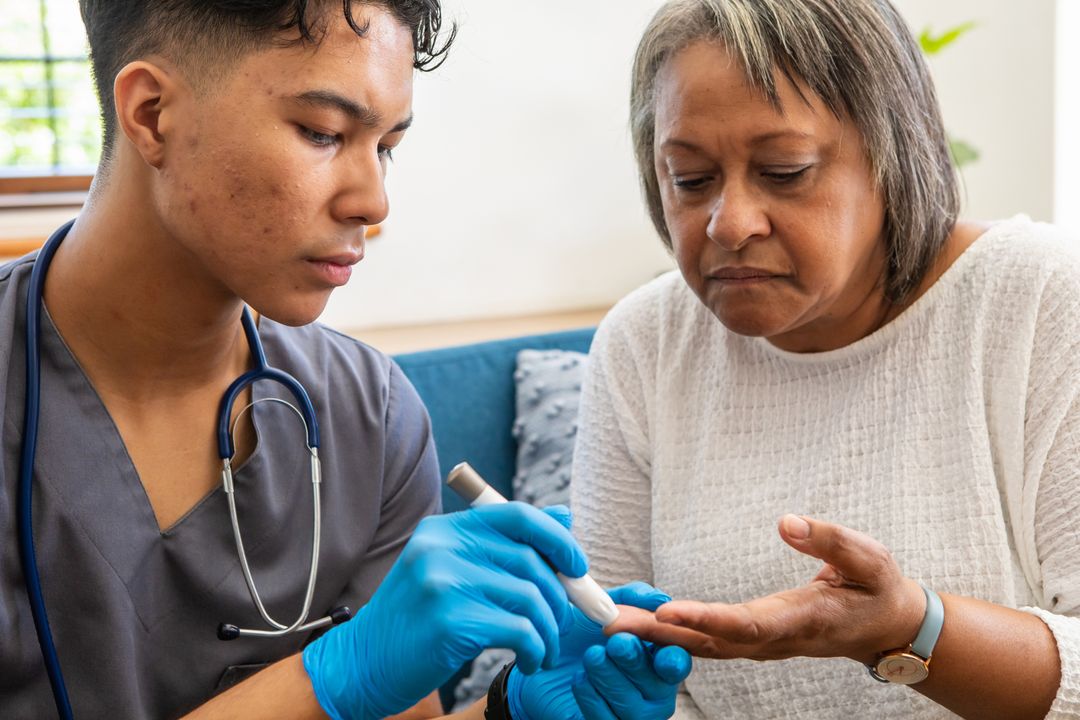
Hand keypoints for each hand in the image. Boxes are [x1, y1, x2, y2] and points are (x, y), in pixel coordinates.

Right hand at [302, 503, 586, 719]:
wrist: (359, 665)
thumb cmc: (414, 623)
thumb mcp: (451, 573)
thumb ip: (503, 546)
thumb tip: (565, 516)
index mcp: (444, 530)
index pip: (517, 515)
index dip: (557, 538)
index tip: (578, 567)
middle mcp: (441, 547)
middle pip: (530, 558)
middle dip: (559, 594)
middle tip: (562, 623)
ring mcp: (443, 582)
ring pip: (530, 595)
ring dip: (550, 628)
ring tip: (545, 648)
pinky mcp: (450, 621)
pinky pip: (520, 628)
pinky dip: (537, 648)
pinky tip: (530, 660)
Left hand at [508, 577, 691, 718]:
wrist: (544, 658)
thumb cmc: (583, 633)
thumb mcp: (605, 606)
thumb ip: (632, 597)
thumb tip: (659, 599)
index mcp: (658, 659)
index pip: (677, 662)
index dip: (673, 658)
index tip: (661, 651)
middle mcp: (653, 690)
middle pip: (657, 684)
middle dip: (636, 662)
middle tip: (617, 643)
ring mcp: (632, 714)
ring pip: (633, 706)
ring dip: (610, 677)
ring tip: (592, 655)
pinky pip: (606, 719)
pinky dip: (592, 696)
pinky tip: (580, 678)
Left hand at [607, 515, 925, 665]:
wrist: (886, 628)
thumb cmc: (876, 587)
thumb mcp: (869, 557)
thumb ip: (829, 540)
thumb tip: (786, 522)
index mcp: (802, 621)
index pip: (746, 623)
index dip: (706, 619)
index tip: (666, 612)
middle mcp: (775, 640)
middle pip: (710, 642)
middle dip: (659, 635)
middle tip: (612, 624)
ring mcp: (762, 645)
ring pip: (703, 647)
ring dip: (657, 638)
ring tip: (611, 624)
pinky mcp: (753, 640)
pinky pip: (708, 641)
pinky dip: (672, 636)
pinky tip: (642, 625)